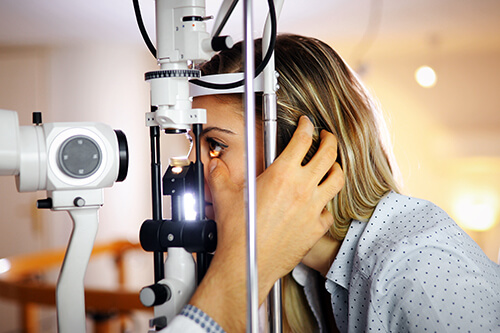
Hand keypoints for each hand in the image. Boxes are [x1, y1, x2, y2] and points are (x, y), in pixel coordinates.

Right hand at [190, 116, 343, 330]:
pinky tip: (319, 203)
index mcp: (282, 175)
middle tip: (325, 137)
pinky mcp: (316, 228)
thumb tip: (215, 166)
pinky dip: (326, 204)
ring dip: (336, 168)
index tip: (307, 124)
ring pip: (337, 180)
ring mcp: (313, 208)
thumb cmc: (238, 233)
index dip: (307, 126)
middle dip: (329, 140)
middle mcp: (302, 188)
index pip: (303, 140)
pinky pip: (329, 211)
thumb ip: (219, 175)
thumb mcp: (224, 197)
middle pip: (328, 154)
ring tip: (331, 165)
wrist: (248, 263)